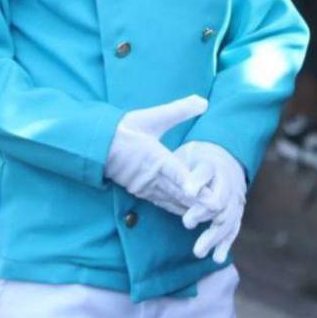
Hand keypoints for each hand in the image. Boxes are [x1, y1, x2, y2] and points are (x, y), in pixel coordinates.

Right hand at [104, 95, 208, 215]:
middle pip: (178, 192)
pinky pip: (163, 204)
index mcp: (155, 157)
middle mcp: (152, 176)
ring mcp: (146, 188)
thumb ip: (179, 110)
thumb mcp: (152, 117)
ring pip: (172, 201)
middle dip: (198, 202)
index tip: (199, 193)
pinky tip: (190, 214)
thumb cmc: (125, 128)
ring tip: (210, 216)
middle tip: (218, 208)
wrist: (97, 145)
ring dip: (190, 209)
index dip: (187, 182)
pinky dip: (177, 209)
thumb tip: (203, 101)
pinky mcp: (142, 193)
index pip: (174, 171)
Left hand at [176, 141, 245, 263]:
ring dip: (213, 236)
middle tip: (186, 223)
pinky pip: (234, 229)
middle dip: (203, 212)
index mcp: (211, 164)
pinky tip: (217, 258)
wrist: (224, 160)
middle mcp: (226, 181)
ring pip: (227, 218)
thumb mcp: (184, 155)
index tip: (187, 191)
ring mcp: (234, 198)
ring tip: (197, 252)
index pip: (206, 171)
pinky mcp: (236, 212)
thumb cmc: (195, 160)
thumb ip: (175, 167)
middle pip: (219, 198)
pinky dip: (225, 244)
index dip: (197, 181)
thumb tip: (153, 174)